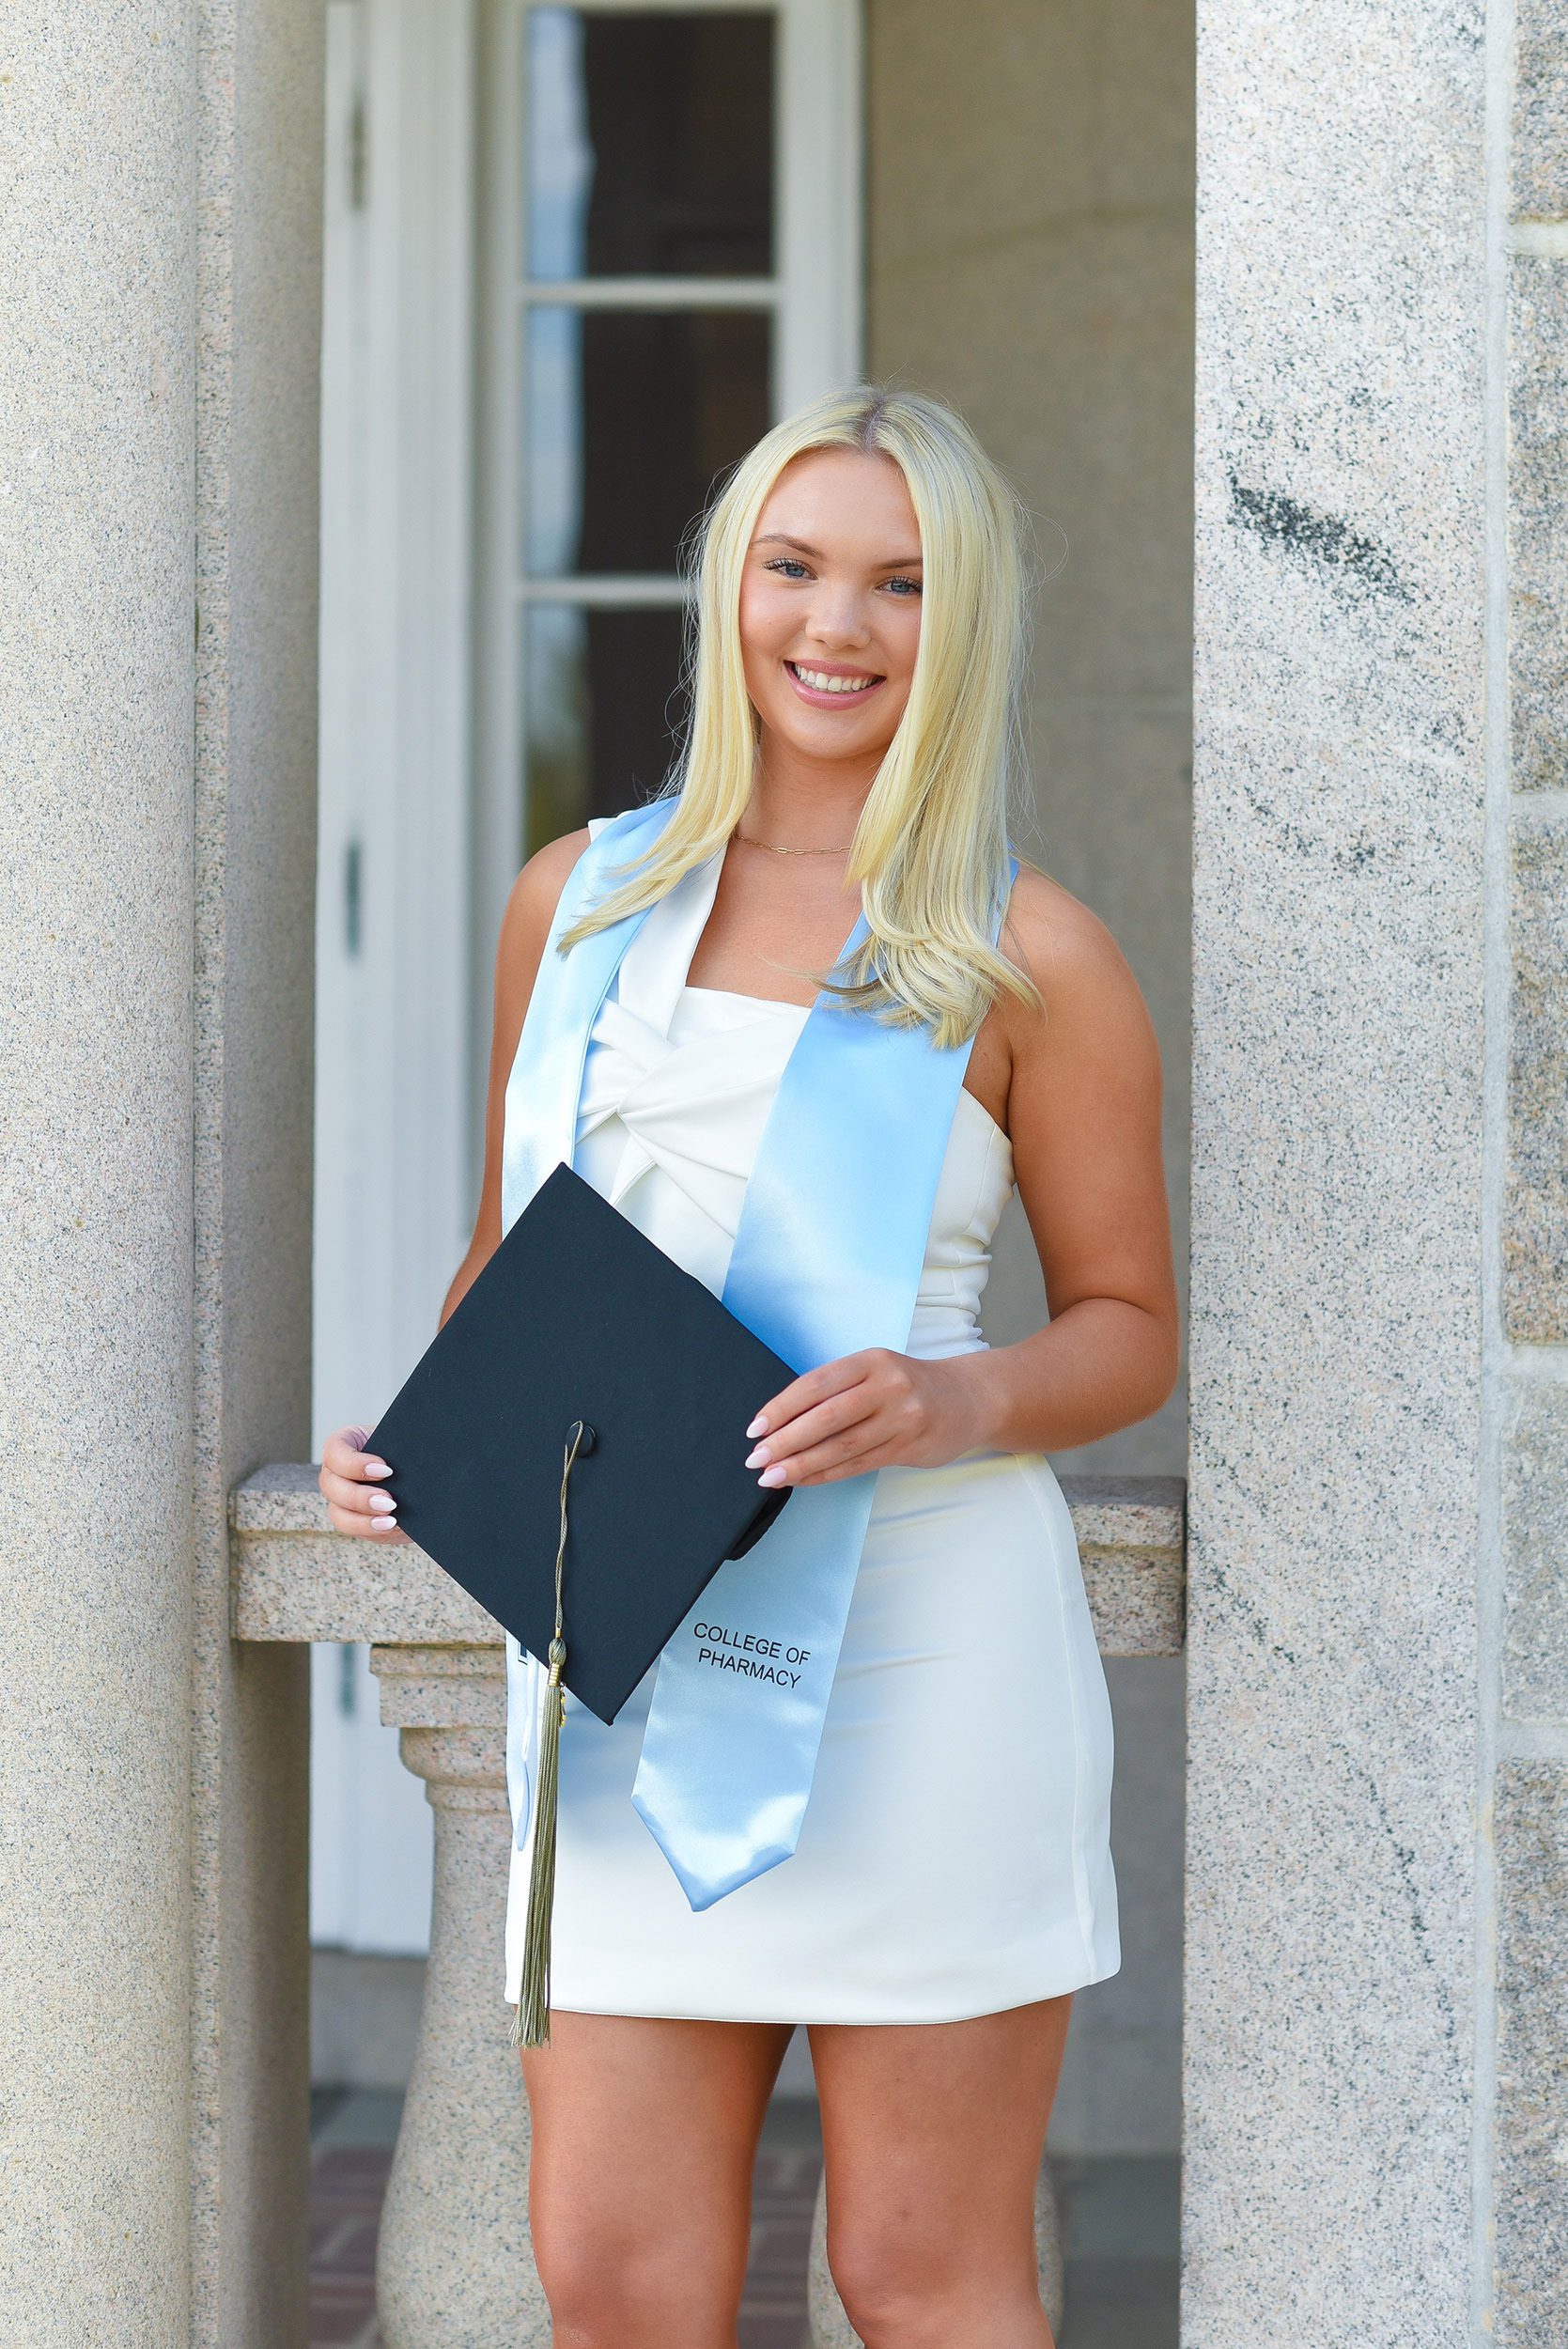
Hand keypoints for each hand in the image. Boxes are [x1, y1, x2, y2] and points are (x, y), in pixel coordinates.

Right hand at [319, 1425, 410, 1541]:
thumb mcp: (404, 1443)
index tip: (386, 1470)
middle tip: (389, 1502)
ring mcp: (339, 1497)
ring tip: (391, 1520)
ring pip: (338, 1513)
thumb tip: (413, 1462)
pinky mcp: (351, 1518)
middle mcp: (335, 1471)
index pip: (335, 1452)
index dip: (355, 1464)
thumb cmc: (406, 1451)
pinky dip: (372, 1530)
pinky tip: (392, 1526)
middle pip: (331, 1486)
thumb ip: (402, 1449)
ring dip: (363, 1520)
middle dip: (360, 1497)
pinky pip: (353, 1529)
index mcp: (345, 1444)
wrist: (417, 1473)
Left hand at [742, 1350, 987, 1488]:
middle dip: (786, 1441)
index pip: (816, 1384)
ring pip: (842, 1446)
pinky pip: (859, 1465)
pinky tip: (803, 1480)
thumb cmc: (908, 1385)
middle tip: (756, 1458)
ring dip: (802, 1465)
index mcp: (871, 1361)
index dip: (782, 1407)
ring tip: (772, 1477)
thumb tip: (781, 1422)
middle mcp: (888, 1386)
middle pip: (827, 1418)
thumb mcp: (875, 1371)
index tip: (755, 1428)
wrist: (969, 1399)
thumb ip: (837, 1390)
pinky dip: (826, 1474)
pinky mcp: (911, 1447)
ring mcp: (902, 1418)